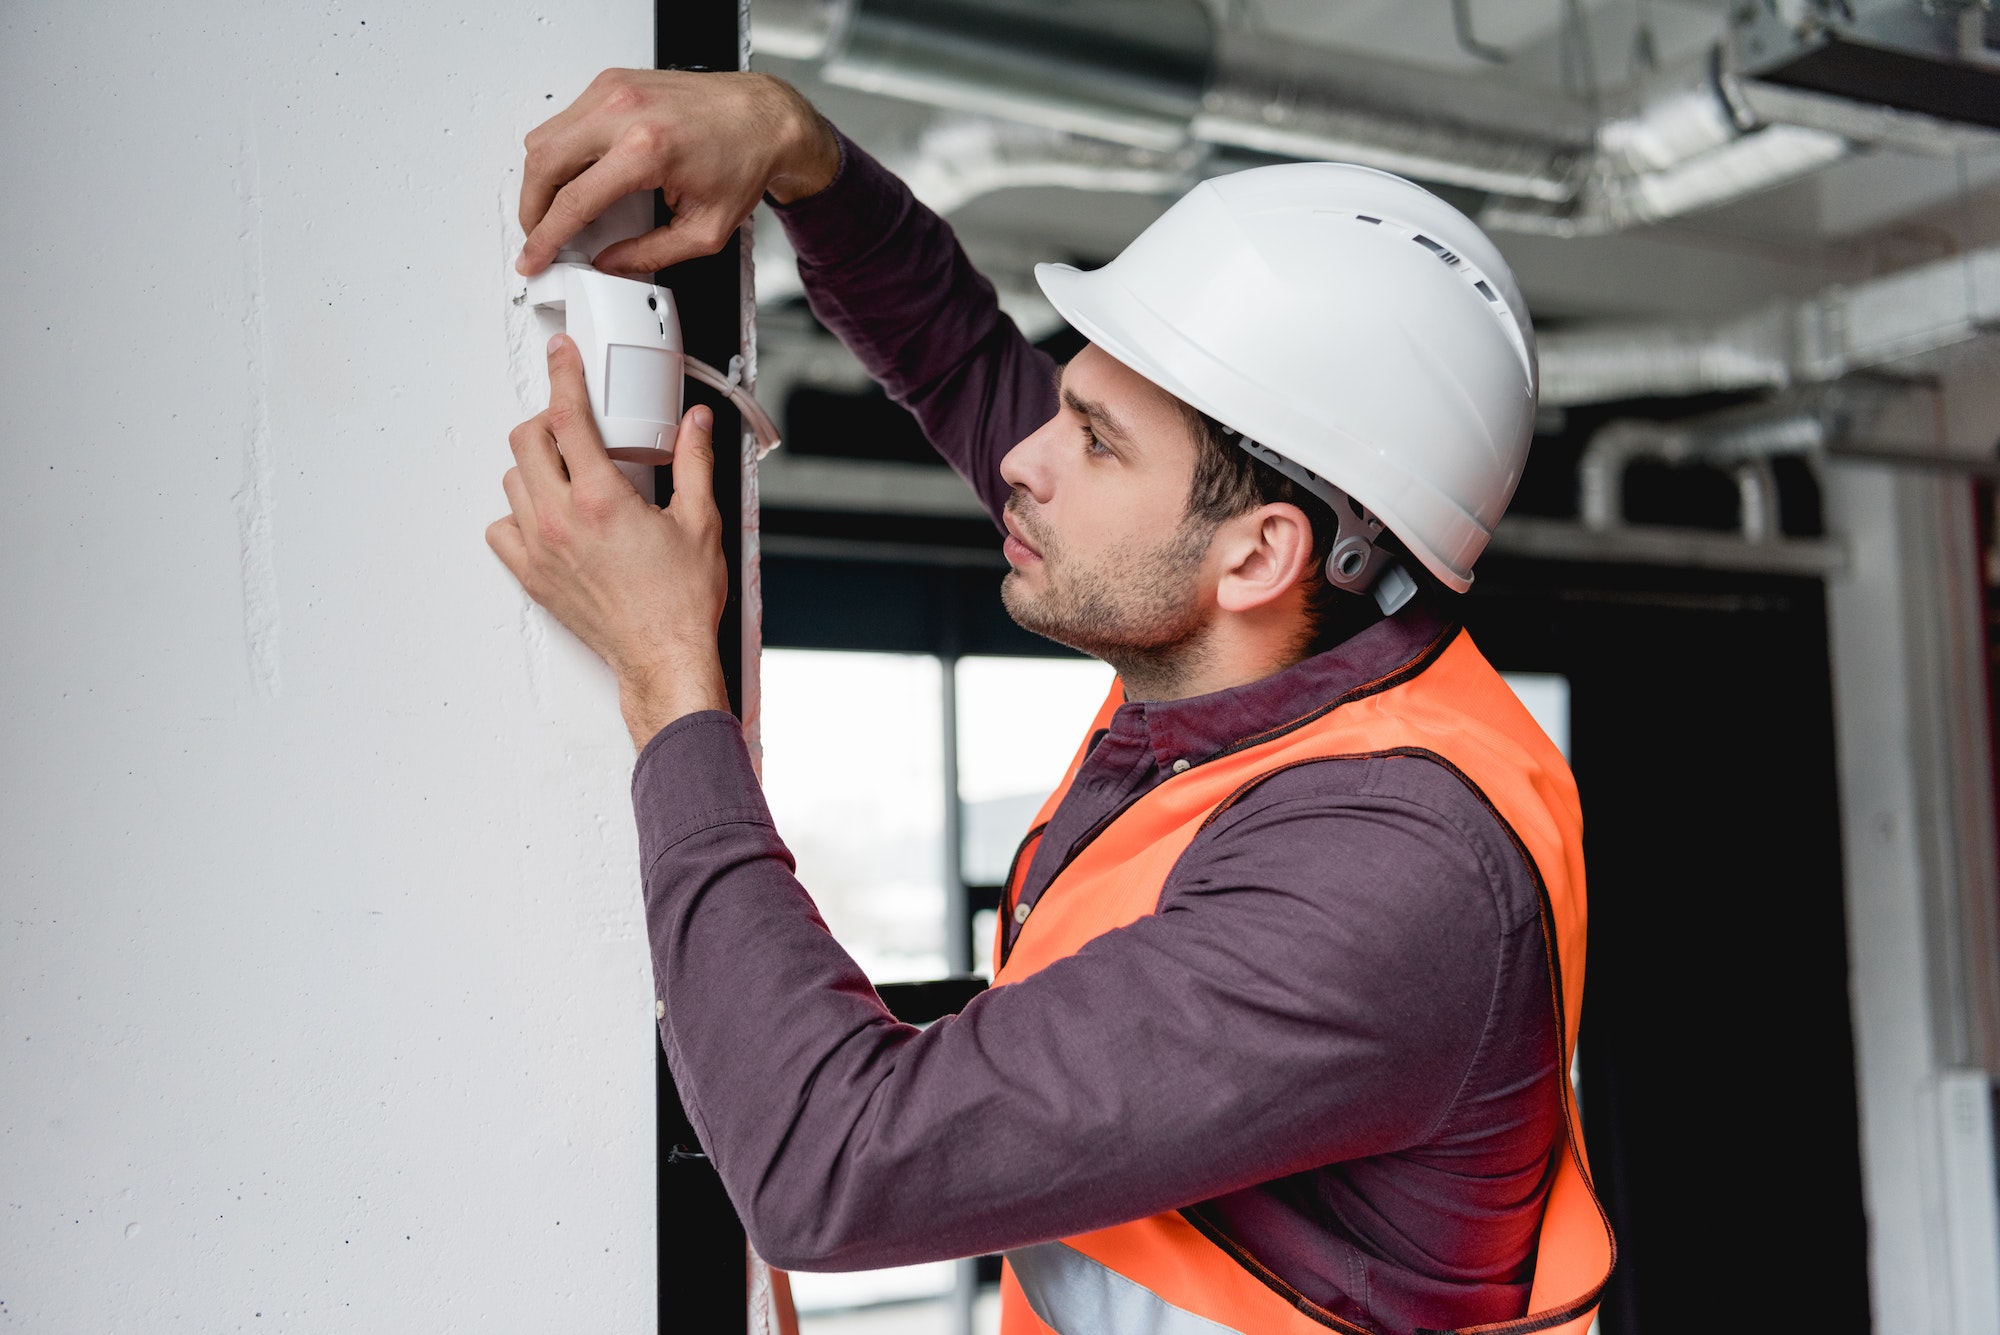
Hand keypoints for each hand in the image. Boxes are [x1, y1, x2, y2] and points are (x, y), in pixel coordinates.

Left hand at [487, 335, 730, 748]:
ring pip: (511, 482)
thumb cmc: (681, 603)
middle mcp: (562, 521)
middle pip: (525, 441)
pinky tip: (548, 516)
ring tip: (567, 472)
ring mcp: (541, 550)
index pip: (567, 415)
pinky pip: (501, 529)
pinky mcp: (533, 577)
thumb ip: (694, 462)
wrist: (664, 659)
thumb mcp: (701, 522)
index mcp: (602, 499)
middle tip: (574, 426)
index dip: (563, 374)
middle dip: (547, 421)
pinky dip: (517, 514)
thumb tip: (696, 425)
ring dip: (534, 466)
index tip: (563, 355)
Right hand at [517, 68, 838, 277]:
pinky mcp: (612, 82)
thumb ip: (651, 255)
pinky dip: (560, 150)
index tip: (534, 257)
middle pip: (543, 163)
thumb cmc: (744, 160)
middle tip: (539, 235)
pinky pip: (565, 118)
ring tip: (555, 208)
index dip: (546, 238)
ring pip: (544, 136)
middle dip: (532, 208)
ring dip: (541, 178)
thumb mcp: (706, 230)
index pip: (574, 201)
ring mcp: (614, 90)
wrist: (764, 119)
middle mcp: (624, 111)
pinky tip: (576, 174)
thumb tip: (611, 264)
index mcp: (647, 150)